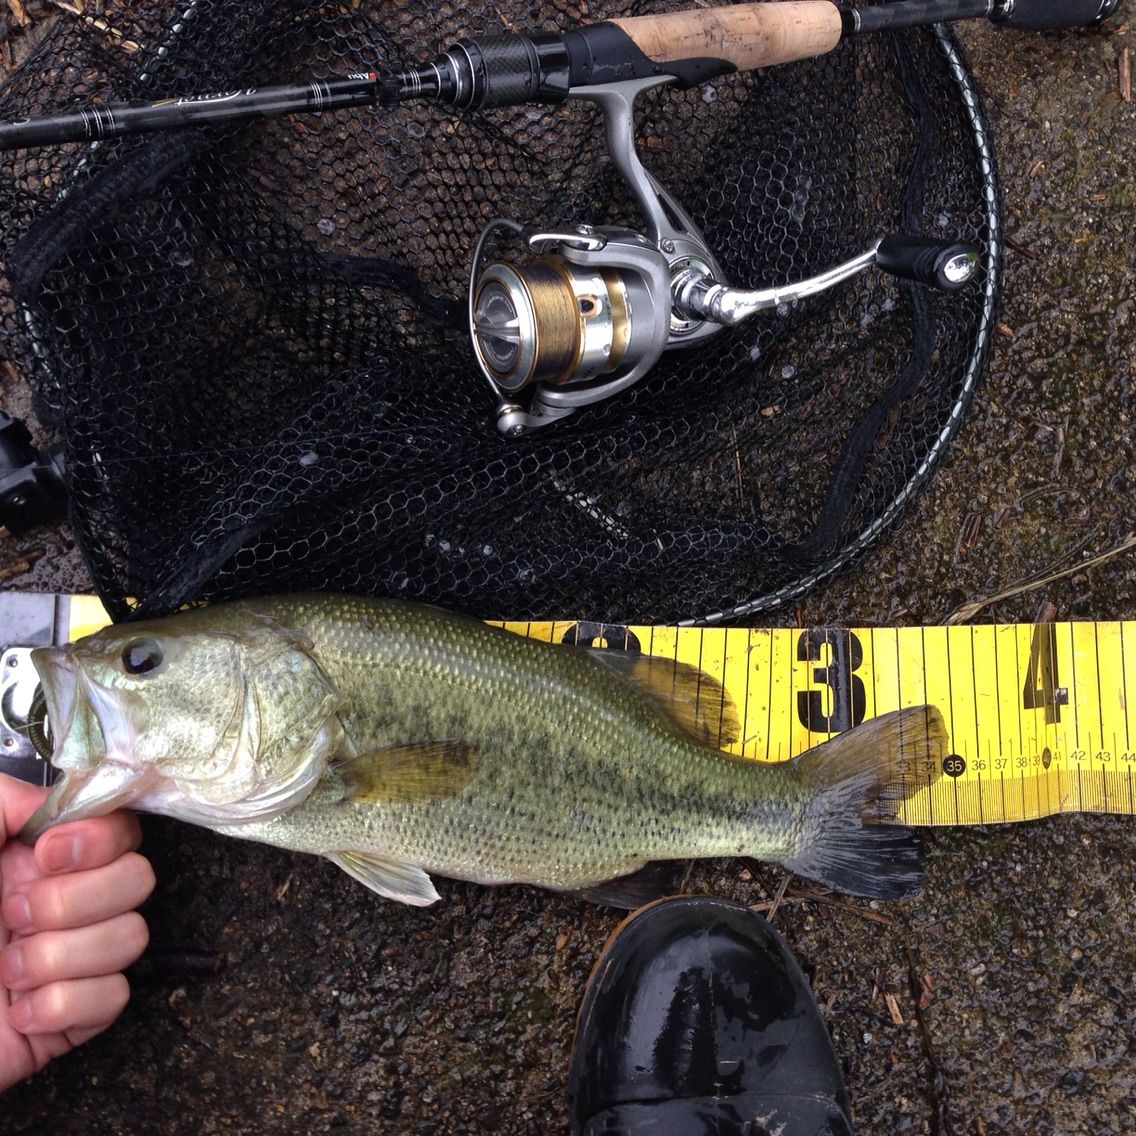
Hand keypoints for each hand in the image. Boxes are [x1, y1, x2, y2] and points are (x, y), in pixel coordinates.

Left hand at [0, 773, 154, 1091]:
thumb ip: (3, 803)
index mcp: (31, 859)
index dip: (100, 839)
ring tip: (6, 973)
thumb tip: (58, 808)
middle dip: (78, 901)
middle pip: (138, 879)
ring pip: (132, 936)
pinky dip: (66, 1005)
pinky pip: (113, 998)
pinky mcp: (71, 1016)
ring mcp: (70, 958)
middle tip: (12, 918)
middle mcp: (60, 901)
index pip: (118, 828)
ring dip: (64, 957)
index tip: (47, 855)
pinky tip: (19, 1012)